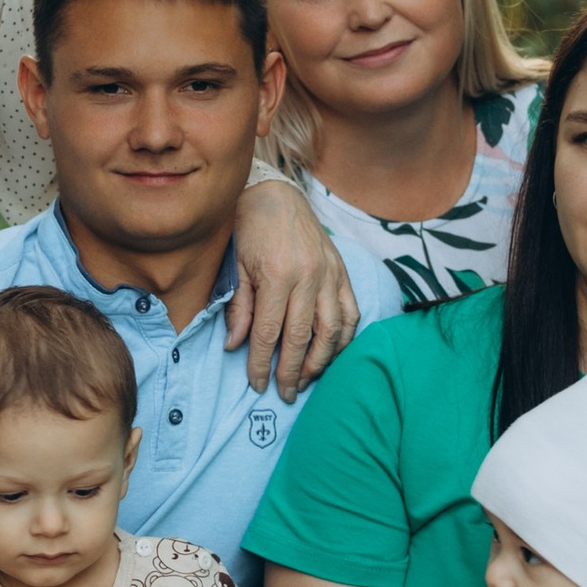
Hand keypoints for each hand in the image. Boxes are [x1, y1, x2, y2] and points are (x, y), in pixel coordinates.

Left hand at [226, 177, 360, 399]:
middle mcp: (308, 276)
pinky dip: (345, 338)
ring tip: (308, 379)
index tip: (257, 385)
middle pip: (303, 337)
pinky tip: (333, 353)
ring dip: (321, 360)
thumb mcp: (235, 265)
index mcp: (277, 275)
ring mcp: (330, 274)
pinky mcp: (342, 271)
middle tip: (285, 394)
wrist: (276, 193)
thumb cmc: (249, 227)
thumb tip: (235, 346)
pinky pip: (351, 312)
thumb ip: (238, 308)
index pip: (269, 333)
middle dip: (293, 371)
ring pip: (332, 330)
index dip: (262, 364)